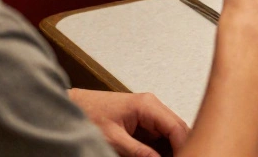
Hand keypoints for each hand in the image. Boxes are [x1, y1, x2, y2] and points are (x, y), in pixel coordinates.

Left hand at [69, 89, 188, 156]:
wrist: (74, 105)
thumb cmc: (88, 114)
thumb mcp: (113, 139)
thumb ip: (138, 151)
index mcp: (147, 105)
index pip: (176, 127)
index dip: (183, 146)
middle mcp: (152, 106)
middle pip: (177, 128)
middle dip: (181, 147)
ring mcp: (148, 112)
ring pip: (171, 132)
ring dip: (172, 147)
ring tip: (172, 156)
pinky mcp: (143, 119)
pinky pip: (159, 134)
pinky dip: (162, 147)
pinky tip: (160, 155)